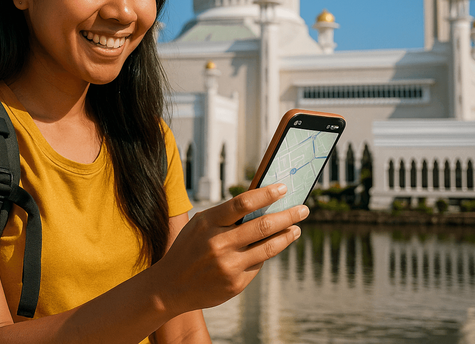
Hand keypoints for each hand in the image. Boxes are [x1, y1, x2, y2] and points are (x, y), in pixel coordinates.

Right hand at [153, 184, 308, 314]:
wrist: (171, 286)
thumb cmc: (190, 248)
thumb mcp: (200, 226)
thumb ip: (226, 216)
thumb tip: (263, 204)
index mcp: (208, 223)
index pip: (242, 203)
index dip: (266, 194)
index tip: (283, 188)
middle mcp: (219, 244)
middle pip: (263, 225)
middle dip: (288, 215)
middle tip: (303, 209)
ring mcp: (228, 266)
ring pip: (268, 247)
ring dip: (287, 235)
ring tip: (296, 228)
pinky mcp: (236, 284)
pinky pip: (259, 264)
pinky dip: (266, 254)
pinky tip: (270, 248)